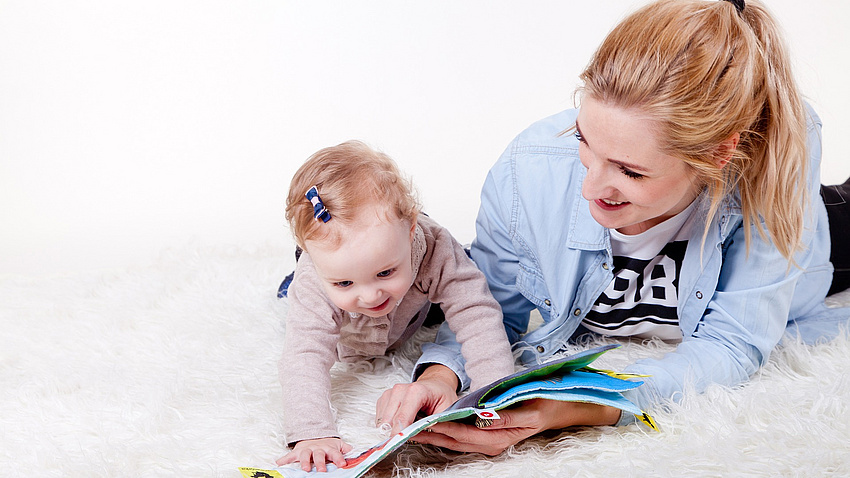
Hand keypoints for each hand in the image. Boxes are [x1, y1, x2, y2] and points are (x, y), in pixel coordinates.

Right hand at [275, 437, 352, 471]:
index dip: (339, 458)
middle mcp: (318, 449)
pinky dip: (284, 460)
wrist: (314, 435)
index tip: (342, 464)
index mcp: (329, 448)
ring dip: (304, 462)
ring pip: (305, 455)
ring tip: (305, 469)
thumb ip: (346, 450)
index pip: (335, 453)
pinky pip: (290, 455)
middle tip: (322, 471)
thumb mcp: (338, 445)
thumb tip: (356, 454)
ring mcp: (307, 450)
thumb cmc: (327, 445)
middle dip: (320, 463)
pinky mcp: (298, 451)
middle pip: (319, 455)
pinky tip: (278, 463)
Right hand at [375, 364, 458, 434]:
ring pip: (382, 421)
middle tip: (409, 436)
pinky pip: (380, 418)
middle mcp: (400, 389)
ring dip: (392, 428)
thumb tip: (413, 436)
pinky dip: (389, 424)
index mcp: (417, 391)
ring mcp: (390, 393)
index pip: (402, 417)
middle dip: (397, 432)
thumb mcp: (445, 411)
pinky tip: (402, 421)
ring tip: (409, 425)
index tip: (399, 444)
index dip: (399, 433)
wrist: (436, 385)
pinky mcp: (384, 398)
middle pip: (389, 421)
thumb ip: (431, 424)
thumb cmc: (441, 397)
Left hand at [412, 399, 620, 454]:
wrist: (560, 408)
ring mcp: (490, 441)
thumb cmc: (545, 403)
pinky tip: (432, 423)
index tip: (425, 422)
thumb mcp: (528, 407)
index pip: (465, 434)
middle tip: (409, 425)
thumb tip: (482, 417)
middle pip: (455, 440)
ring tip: (412, 425)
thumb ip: (504, 415)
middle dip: (432, 434)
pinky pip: (462, 436)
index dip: (444, 428)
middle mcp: (492, 444)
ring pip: (456, 440)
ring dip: (435, 434)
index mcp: (500, 438)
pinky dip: (446, 430)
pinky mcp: (488, 435)